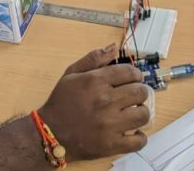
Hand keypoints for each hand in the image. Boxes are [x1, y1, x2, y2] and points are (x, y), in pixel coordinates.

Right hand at [38, 45, 150, 160]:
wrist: (50, 133)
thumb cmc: (61, 102)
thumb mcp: (71, 74)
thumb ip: (94, 58)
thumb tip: (114, 47)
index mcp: (95, 81)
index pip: (130, 72)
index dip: (135, 75)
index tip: (132, 80)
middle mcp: (105, 101)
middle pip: (140, 92)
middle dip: (139, 92)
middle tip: (131, 97)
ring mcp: (110, 124)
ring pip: (143, 115)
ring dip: (140, 112)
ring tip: (132, 113)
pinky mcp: (111, 144)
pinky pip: (138, 141)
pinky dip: (139, 137)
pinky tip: (132, 132)